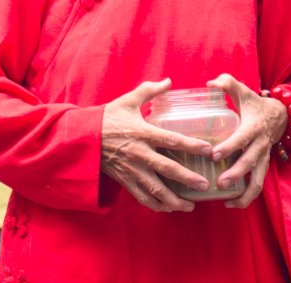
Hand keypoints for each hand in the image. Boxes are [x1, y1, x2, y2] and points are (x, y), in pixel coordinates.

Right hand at [101, 78, 213, 212]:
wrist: (82, 136)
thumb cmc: (107, 117)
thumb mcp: (127, 101)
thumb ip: (149, 91)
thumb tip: (168, 81)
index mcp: (142, 132)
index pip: (171, 140)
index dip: (191, 145)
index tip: (208, 150)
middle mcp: (139, 153)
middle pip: (167, 168)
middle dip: (188, 178)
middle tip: (204, 185)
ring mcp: (131, 169)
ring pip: (155, 189)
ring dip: (174, 200)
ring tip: (190, 206)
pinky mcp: (124, 179)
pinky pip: (141, 196)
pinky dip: (156, 205)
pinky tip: (168, 208)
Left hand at [207, 73, 286, 207]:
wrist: (280, 115)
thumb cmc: (254, 104)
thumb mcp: (243, 91)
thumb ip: (227, 83)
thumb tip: (210, 83)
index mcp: (254, 127)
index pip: (242, 138)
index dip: (229, 147)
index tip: (214, 154)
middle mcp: (261, 145)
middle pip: (251, 163)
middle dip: (236, 174)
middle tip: (219, 182)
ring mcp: (264, 158)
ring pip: (259, 180)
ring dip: (245, 193)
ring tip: (227, 202)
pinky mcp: (263, 166)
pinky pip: (257, 185)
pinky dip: (246, 197)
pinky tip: (229, 203)